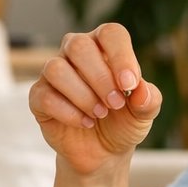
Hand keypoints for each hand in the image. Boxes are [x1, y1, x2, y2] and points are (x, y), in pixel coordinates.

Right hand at [28, 23, 162, 176]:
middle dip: (100, 78)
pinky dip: (69, 113)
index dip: (121, 56)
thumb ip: (148, 99)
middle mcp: (76, 52)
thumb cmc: (123, 122)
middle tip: (115, 104)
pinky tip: (84, 122)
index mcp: (104, 46)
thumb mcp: (144, 113)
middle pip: (79, 46)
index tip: (129, 85)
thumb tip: (141, 90)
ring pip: (57, 69)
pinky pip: (45, 96)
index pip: (110, 34)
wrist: (103, 152)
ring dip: (83, 96)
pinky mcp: (39, 96)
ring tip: (99, 114)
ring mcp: (54, 73)